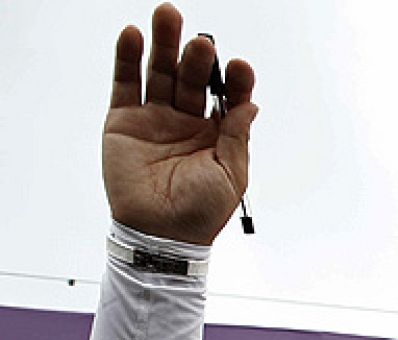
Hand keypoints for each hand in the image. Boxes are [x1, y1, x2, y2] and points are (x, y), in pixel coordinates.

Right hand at [104, 4, 256, 244]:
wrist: (161, 236)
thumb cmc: (200, 213)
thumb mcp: (230, 175)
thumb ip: (237, 137)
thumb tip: (250, 105)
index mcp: (217, 133)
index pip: (228, 97)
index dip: (234, 81)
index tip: (239, 67)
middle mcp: (187, 120)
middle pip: (192, 77)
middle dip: (197, 56)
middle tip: (201, 41)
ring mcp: (155, 118)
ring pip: (159, 72)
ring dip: (163, 44)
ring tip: (168, 17)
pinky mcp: (124, 121)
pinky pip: (125, 84)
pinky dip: (127, 59)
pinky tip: (134, 36)